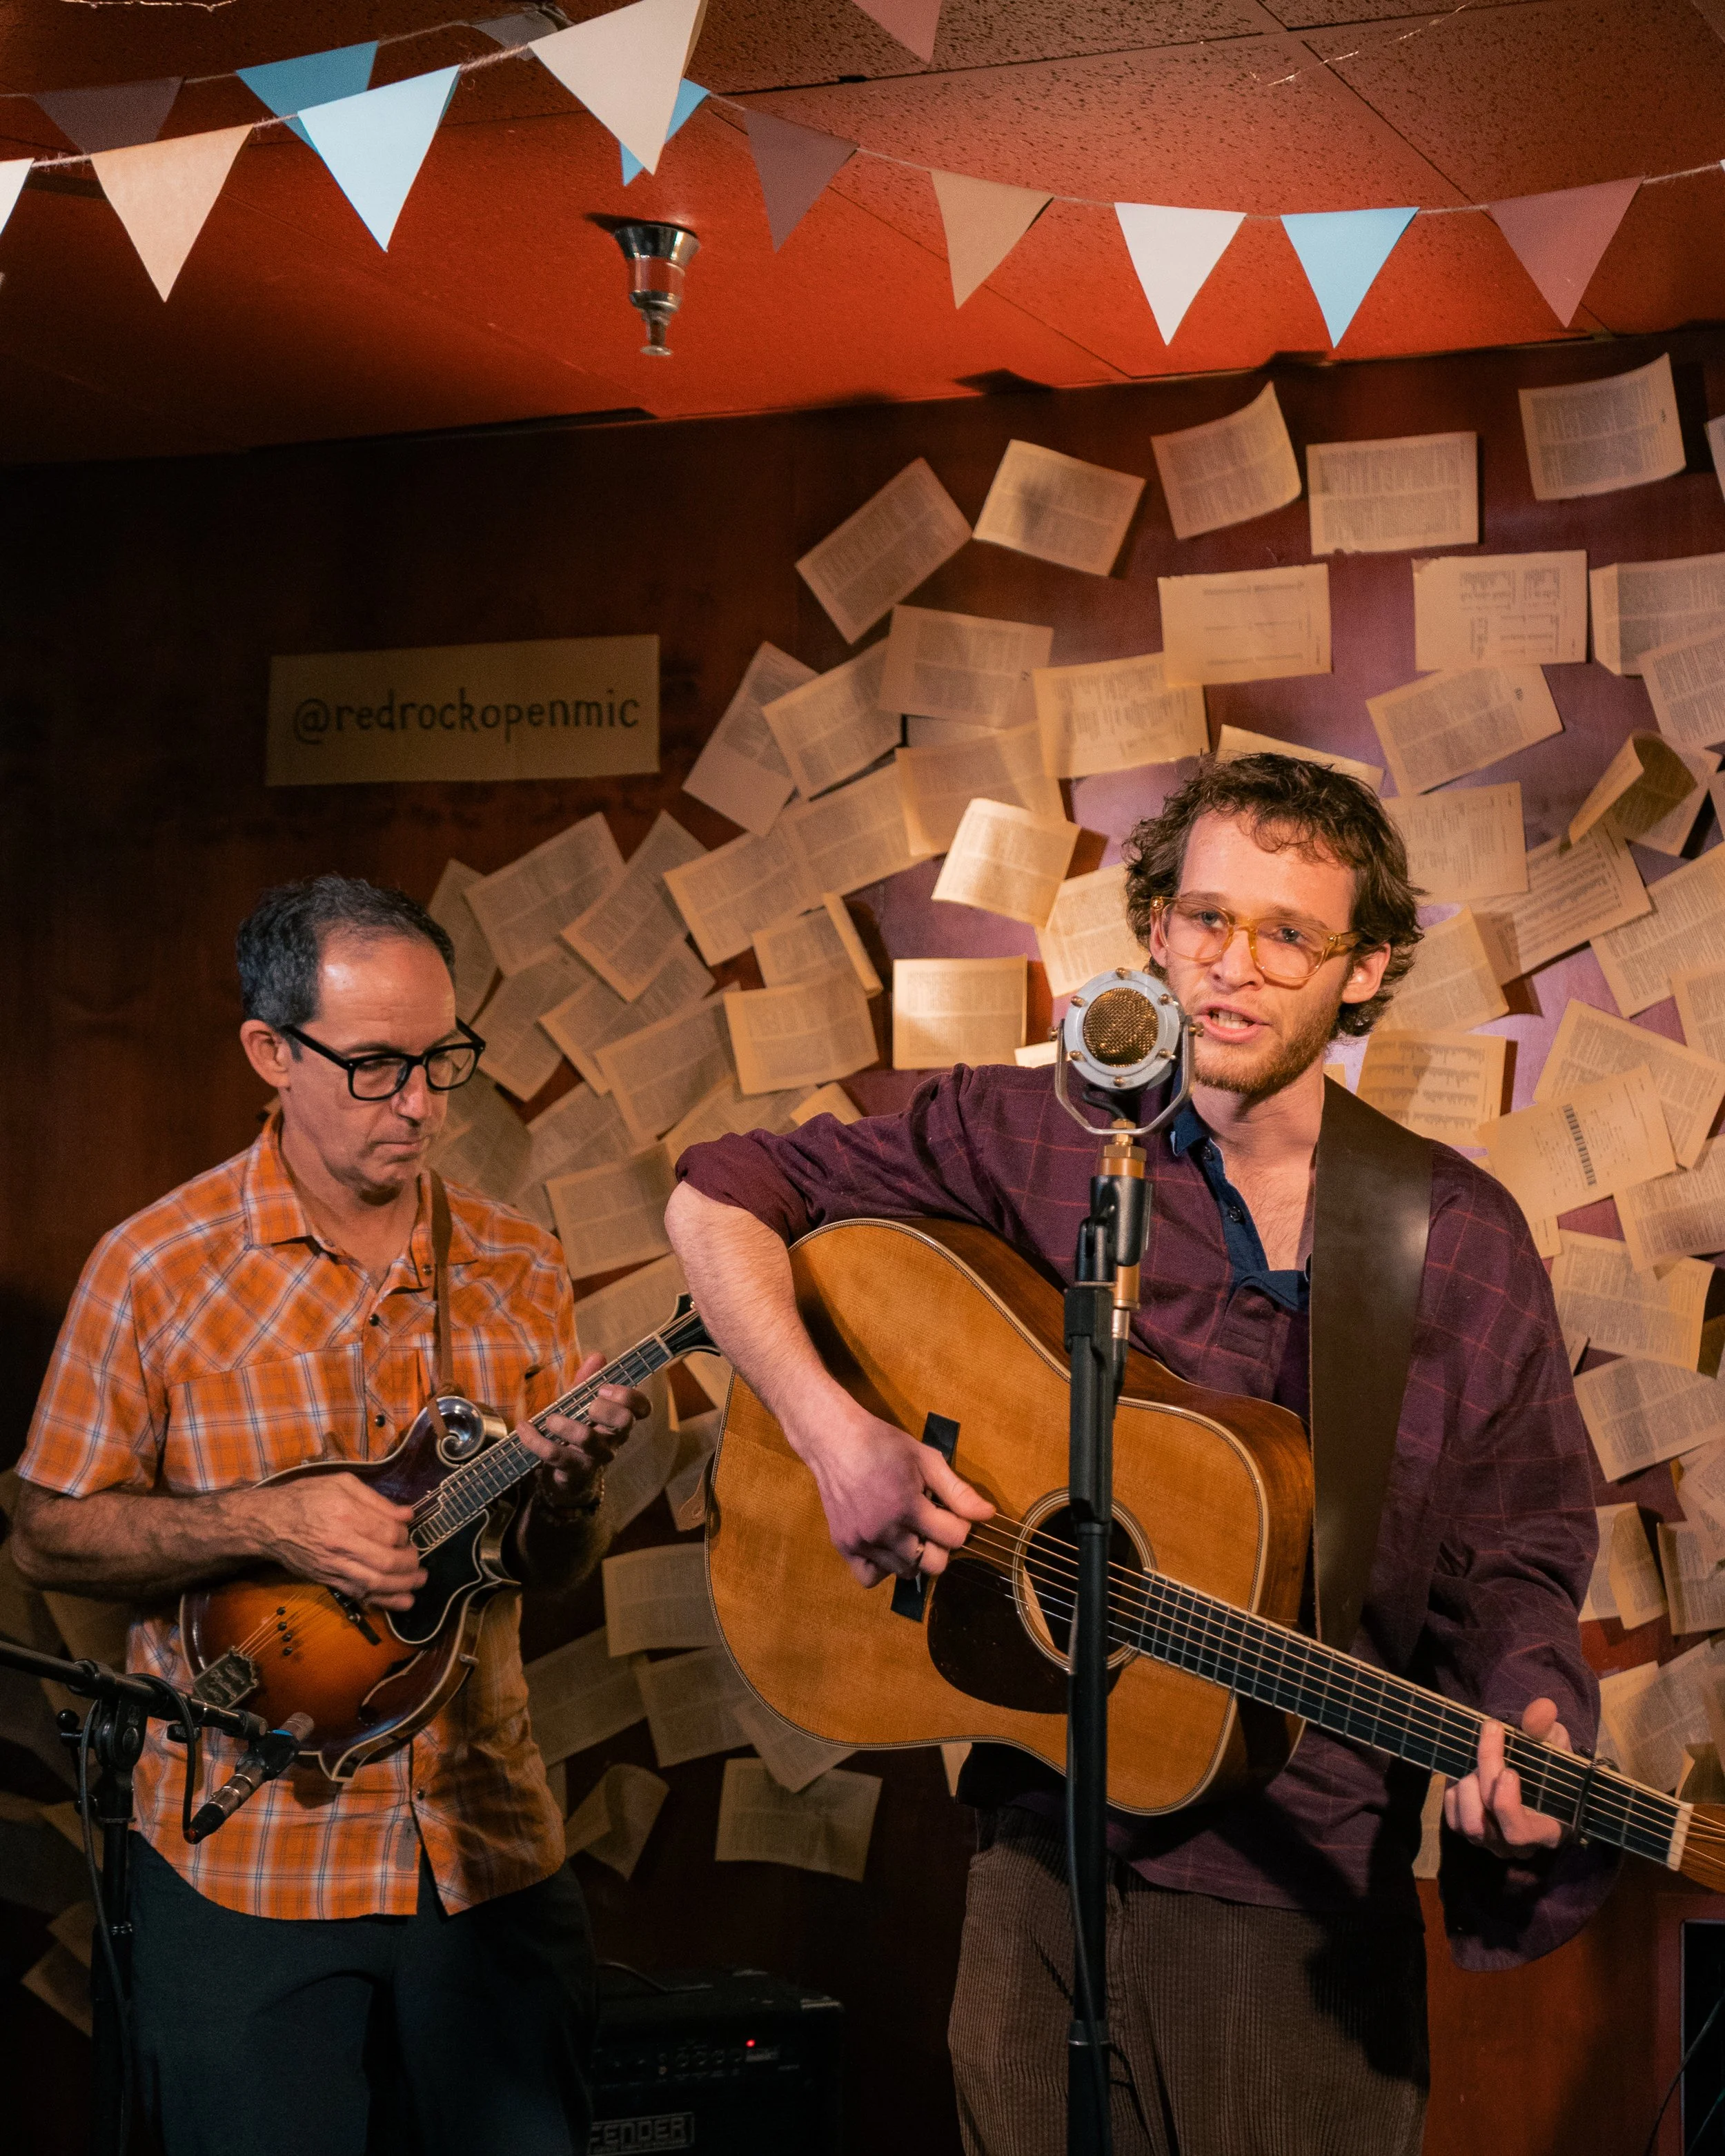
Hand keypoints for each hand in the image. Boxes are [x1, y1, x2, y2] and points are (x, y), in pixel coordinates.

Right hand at [248, 1472, 426, 1611]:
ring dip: (401, 1588)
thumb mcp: (342, 1483)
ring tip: (418, 1584)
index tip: (407, 1534)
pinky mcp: (326, 1579)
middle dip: (410, 1565)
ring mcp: (332, 1565)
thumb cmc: (305, 1497)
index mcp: (346, 1514)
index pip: (388, 1533)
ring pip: (374, 1583)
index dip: (405, 1536)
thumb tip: (407, 1514)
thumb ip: (377, 1500)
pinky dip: (381, 1599)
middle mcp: (340, 1543)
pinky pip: (358, 1594)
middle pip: (386, 1562)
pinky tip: (398, 1600)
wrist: (268, 1523)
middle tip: (419, 1561)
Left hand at [516, 1352, 651, 1502]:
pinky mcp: (575, 1471)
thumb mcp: (581, 1403)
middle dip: (605, 1408)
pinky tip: (524, 1428)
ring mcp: (596, 1457)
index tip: (605, 1388)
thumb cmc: (577, 1429)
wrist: (566, 1473)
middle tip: (588, 1405)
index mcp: (619, 1419)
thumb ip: (588, 1381)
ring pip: (588, 1439)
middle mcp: (614, 1439)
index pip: (642, 1408)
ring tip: (549, 1419)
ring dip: (566, 1424)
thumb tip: (598, 1357)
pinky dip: (536, 1439)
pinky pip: (556, 1455)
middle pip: (624, 1421)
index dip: (630, 1396)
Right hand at [787, 1387, 994, 1589]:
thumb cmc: (882, 1444)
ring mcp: (862, 1542)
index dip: (961, 1525)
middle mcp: (884, 1530)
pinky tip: (888, 1545)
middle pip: (933, 1564)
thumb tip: (988, 1514)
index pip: (954, 1538)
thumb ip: (958, 1490)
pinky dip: (884, 1567)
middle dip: (942, 1545)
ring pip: (906, 1572)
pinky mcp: (844, 1546)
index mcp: (908, 1506)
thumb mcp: (925, 1459)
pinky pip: (871, 1578)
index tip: (951, 1511)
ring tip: (909, 1529)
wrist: (834, 1439)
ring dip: (915, 1555)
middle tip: (932, 1523)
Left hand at [1442, 1696, 1569, 1856]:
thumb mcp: (1553, 1745)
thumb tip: (1542, 1708)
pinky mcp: (1471, 1834)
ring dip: (1467, 1787)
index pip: (1518, 1832)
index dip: (1507, 1804)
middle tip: (1491, 1736)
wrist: (1530, 1775)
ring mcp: (1492, 1843)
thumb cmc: (1549, 1766)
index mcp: (1545, 1831)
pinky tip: (1465, 1772)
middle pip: (1487, 1823)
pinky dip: (1454, 1793)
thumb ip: (1547, 1730)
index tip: (1509, 1770)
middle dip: (1485, 1776)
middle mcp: (1517, 1846)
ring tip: (1478, 1762)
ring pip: (1467, 1824)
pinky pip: (1453, 1820)